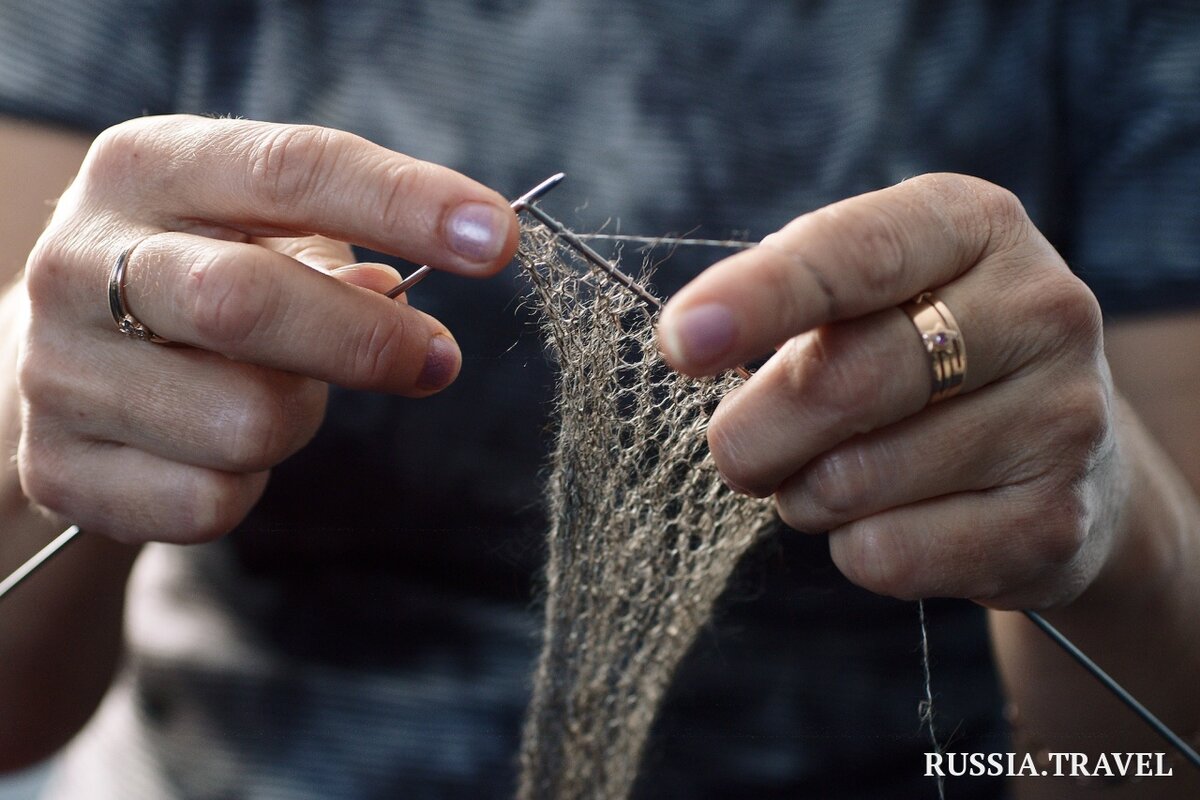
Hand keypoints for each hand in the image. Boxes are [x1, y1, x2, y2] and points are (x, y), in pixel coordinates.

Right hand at [13, 115, 517, 543]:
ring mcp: (57, 369)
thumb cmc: (198, 275)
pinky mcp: (60, 466)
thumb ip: (333, 243)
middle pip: (248, 302)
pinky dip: (248, 486)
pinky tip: (220, 449)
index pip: (291, 170)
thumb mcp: (254, 228)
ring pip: (243, 421)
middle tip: (438, 358)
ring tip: (277, 391)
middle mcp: (81, 259)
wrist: (64, 357)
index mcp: (150, 168)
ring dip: (298, 418)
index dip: (405, 204)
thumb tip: (400, 299)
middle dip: (368, 339)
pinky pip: (208, 501)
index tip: (496, 239)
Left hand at [658, 174, 1121, 609]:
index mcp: (975, 227)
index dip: (758, 299)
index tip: (681, 341)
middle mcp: (1039, 311)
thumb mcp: (875, 294)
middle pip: (843, 381)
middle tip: (736, 451)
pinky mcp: (1055, 522)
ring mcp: (1063, 419)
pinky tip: (888, 520)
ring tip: (831, 478)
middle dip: (753, 433)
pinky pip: (890, 555)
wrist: (1064, 456)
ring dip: (804, 494)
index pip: (853, 255)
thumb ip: (794, 302)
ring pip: (855, 481)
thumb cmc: (927, 355)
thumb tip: (691, 340)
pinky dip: (854, 549)